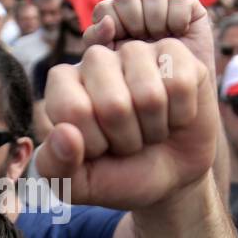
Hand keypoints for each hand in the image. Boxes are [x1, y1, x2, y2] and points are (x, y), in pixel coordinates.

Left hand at [34, 39, 219, 211]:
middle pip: (113, 103)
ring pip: (150, 96)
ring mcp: (136, 51)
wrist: (168, 178)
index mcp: (63, 84)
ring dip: (154, 129)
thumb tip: (64, 134)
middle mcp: (96, 60)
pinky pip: (180, 85)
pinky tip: (173, 114)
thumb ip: (57, 167)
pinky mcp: (174, 53)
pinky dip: (180, 114)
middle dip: (126, 138)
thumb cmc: (118, 174)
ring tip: (150, 129)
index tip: (98, 148)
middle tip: (127, 141)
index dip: (93, 142)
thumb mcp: (78, 185)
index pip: (73, 109)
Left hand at [84, 0, 216, 89]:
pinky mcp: (188, 6)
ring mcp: (163, 4)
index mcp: (116, 18)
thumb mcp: (113, 66)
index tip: (122, 46)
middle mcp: (138, 7)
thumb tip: (107, 21)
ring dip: (155, 19)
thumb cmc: (140, 83)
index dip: (113, 25)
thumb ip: (98, 43)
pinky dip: (177, 18)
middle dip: (133, 20)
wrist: (176, 96)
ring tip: (160, 39)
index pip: (106, 7)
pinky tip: (179, 33)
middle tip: (142, 41)